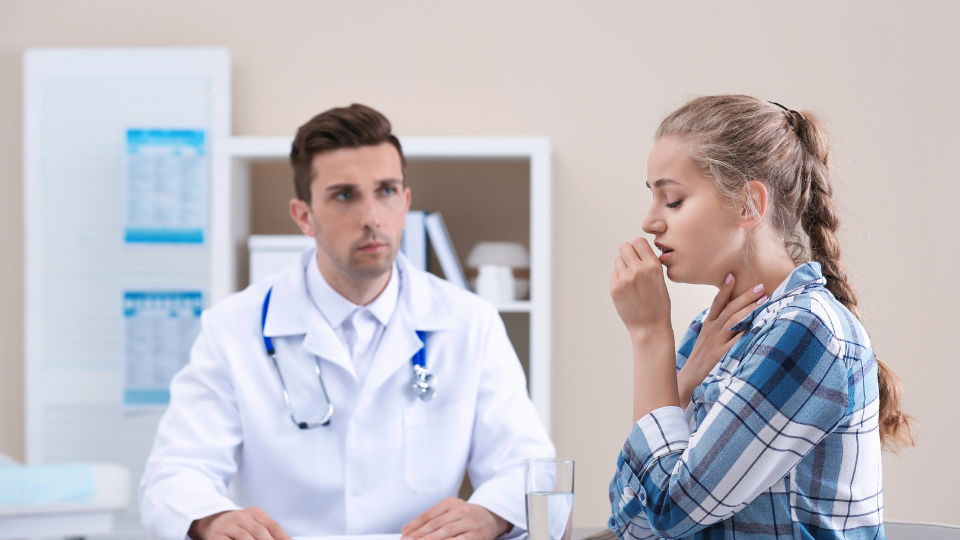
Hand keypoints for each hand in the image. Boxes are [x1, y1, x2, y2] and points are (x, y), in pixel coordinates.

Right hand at [188, 508, 291, 539]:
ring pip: (245, 538)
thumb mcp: (256, 522)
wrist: (213, 521)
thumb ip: (271, 531)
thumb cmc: (240, 525)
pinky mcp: (217, 537)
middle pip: (260, 533)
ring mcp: (228, 526)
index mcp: (255, 513)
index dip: (282, 538)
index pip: (273, 526)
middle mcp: (242, 517)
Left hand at [401, 498, 510, 539]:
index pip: (428, 515)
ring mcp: (469, 522)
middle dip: (419, 534)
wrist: (491, 518)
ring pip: (446, 532)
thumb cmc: (466, 516)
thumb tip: (408, 529)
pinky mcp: (476, 535)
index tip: (405, 534)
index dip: (415, 525)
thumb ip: (431, 518)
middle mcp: (460, 510)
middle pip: (435, 523)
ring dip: (430, 539)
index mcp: (451, 503)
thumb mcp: (450, 511)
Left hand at [610, 237, 671, 336]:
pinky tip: (626, 290)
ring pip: (618, 260)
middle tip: (632, 265)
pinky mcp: (615, 288)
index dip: (638, 247)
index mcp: (653, 266)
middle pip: (624, 246)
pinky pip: (614, 273)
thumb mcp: (660, 279)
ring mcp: (625, 279)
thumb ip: (649, 263)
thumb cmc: (658, 304)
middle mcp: (639, 269)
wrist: (650, 326)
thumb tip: (637, 250)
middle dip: (627, 254)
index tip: (639, 255)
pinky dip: (618, 278)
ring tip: (631, 280)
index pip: (639, 241)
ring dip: (622, 267)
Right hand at [677, 274, 766, 403]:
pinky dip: (746, 332)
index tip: (732, 275)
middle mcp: (712, 330)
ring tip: (763, 300)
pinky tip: (757, 325)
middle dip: (745, 297)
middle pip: (729, 309)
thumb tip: (732, 313)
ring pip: (733, 321)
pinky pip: (736, 341)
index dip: (724, 289)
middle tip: (760, 286)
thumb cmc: (701, 357)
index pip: (716, 303)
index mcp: (708, 325)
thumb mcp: (706, 337)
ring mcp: (716, 342)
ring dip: (749, 309)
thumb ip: (718, 325)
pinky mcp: (721, 354)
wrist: (689, 378)